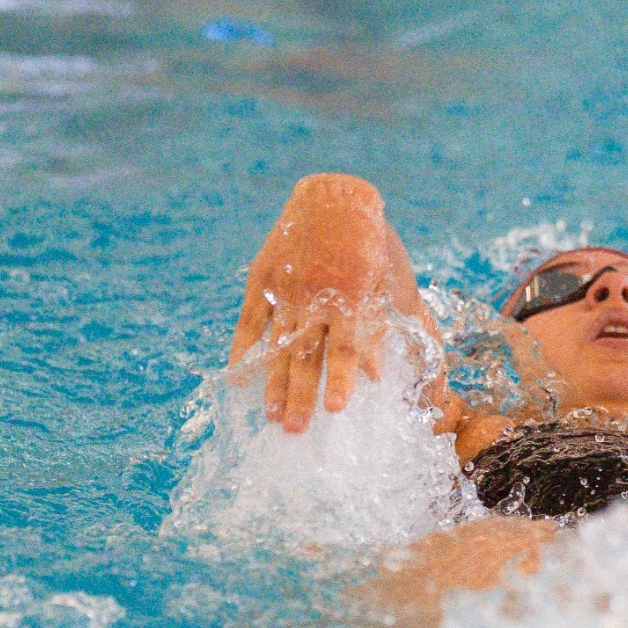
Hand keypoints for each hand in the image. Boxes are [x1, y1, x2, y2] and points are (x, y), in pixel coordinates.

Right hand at [229, 174, 397, 429]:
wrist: (332, 196)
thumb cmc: (372, 244)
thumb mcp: (390, 281)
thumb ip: (388, 326)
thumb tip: (380, 375)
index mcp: (349, 296)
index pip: (345, 346)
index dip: (342, 378)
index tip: (336, 409)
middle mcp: (314, 297)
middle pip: (307, 354)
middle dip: (301, 395)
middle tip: (295, 430)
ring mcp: (285, 289)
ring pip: (278, 344)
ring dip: (275, 383)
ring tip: (272, 417)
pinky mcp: (263, 279)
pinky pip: (250, 321)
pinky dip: (244, 350)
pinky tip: (237, 378)